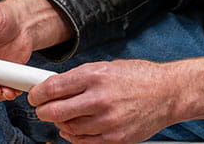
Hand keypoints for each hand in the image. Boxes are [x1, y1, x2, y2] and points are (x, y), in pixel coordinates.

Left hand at [28, 55, 203, 143]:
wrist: (169, 93)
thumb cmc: (140, 77)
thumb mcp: (109, 67)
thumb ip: (83, 77)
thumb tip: (56, 85)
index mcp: (96, 75)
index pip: (54, 87)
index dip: (37, 93)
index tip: (34, 95)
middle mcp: (100, 98)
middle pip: (55, 112)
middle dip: (43, 111)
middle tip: (43, 108)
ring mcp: (107, 121)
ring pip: (68, 128)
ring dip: (61, 123)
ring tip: (66, 115)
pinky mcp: (115, 138)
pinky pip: (83, 141)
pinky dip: (74, 135)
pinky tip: (77, 127)